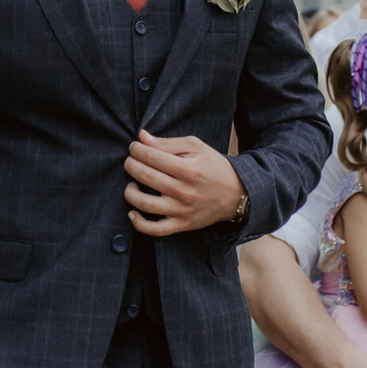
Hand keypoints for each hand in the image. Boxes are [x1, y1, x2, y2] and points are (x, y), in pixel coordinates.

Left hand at [123, 132, 245, 235]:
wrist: (236, 193)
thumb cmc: (214, 167)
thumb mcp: (196, 147)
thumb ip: (168, 143)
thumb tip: (142, 137)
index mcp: (189, 169)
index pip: (153, 157)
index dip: (137, 150)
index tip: (134, 148)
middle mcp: (184, 191)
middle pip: (146, 177)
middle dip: (131, 165)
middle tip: (130, 161)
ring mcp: (182, 210)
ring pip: (145, 204)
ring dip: (130, 192)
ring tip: (132, 183)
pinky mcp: (182, 224)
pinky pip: (156, 230)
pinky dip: (139, 223)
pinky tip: (132, 212)